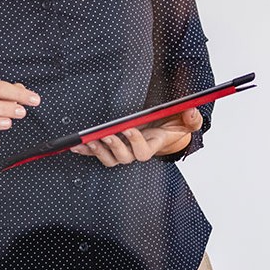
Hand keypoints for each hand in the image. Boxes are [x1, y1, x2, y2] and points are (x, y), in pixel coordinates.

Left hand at [71, 108, 201, 166]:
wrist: (163, 132)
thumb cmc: (173, 126)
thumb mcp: (186, 122)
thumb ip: (192, 119)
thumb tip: (192, 110)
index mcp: (152, 146)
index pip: (143, 152)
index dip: (135, 142)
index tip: (129, 128)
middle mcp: (136, 152)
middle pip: (123, 157)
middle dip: (114, 147)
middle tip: (106, 135)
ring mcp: (124, 152)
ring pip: (109, 160)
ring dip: (98, 151)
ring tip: (90, 140)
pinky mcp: (112, 149)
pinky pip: (98, 154)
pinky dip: (87, 150)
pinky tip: (77, 145)